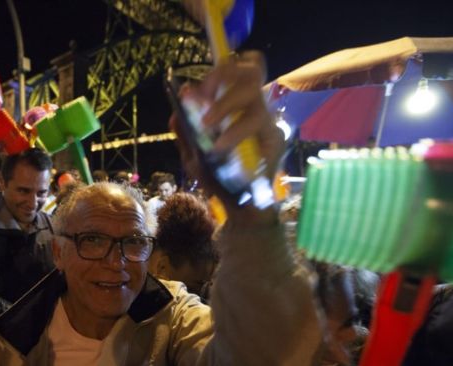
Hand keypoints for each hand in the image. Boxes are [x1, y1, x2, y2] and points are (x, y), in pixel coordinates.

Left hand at [170, 52, 283, 219]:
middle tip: (200, 98)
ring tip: (207, 125)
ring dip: (225, 105)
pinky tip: (221, 146)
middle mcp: (256, 109)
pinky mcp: (277, 140)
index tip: (196, 90)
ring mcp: (269, 123)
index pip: (240, 70)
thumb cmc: (220, 179)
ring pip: (255, 97)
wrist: (242, 208)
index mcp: (238, 107)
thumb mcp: (196, 157)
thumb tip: (176, 109)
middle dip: (222, 78)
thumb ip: (186, 134)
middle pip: (251, 72)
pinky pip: (261, 127)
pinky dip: (235, 133)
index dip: (220, 71)